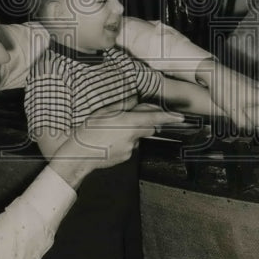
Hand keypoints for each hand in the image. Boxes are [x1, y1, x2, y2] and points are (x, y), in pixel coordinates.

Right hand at [48, 105, 183, 188]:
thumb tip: (133, 101)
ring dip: (131, 132)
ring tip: (111, 131)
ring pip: (138, 137)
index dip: (169, 116)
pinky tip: (109, 141)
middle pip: (148, 127)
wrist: (78, 155)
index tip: (180, 116)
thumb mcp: (103, 112)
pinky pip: (130, 146)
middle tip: (129, 118)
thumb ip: (122, 105)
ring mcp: (130, 148)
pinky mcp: (125, 157)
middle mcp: (132, 136)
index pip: (154, 118)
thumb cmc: (87, 133)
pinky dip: (124, 142)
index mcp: (128, 122)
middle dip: (144, 122)